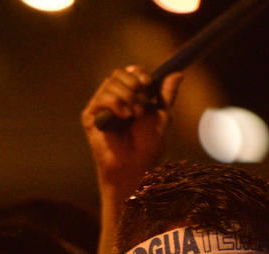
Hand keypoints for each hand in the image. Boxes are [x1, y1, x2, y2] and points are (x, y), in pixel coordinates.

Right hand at [81, 66, 182, 186]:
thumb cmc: (147, 146)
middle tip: (143, 102)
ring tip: (134, 116)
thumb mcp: (161, 115)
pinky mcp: (90, 117)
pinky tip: (124, 116)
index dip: (138, 73)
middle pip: (118, 74)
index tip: (148, 83)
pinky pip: (102, 98)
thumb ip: (166, 94)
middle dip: (133, 84)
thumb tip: (178, 73)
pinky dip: (116, 103)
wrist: (134, 165)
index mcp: (129, 97)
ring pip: (110, 84)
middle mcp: (113, 100)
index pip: (129, 73)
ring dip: (127, 97)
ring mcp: (100, 108)